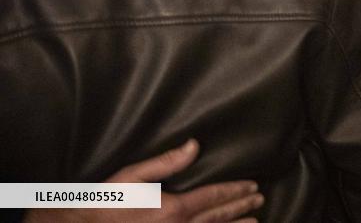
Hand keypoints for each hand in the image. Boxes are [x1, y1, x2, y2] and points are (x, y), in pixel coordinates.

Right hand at [25, 139, 262, 221]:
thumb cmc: (101, 205)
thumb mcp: (130, 177)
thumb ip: (165, 163)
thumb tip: (195, 145)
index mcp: (171, 209)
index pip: (213, 197)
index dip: (236, 191)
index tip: (253, 186)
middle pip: (217, 218)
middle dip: (240, 208)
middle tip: (259, 201)